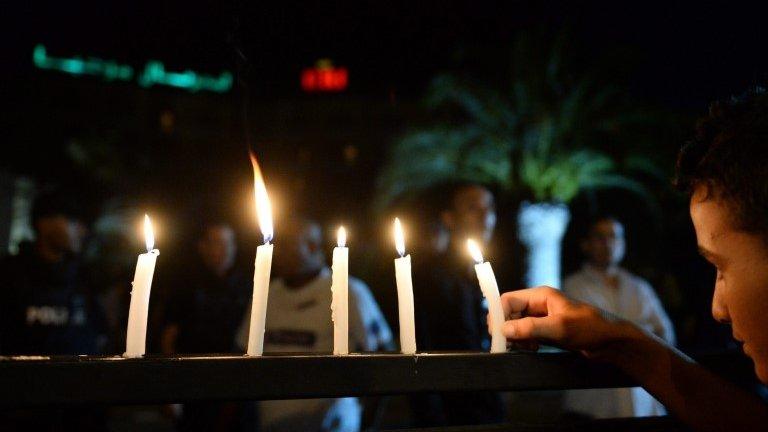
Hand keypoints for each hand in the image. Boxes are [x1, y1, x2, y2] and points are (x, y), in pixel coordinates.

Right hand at [500, 286, 640, 358]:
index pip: (509, 300)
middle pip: (510, 313)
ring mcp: (543, 319)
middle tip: (508, 344)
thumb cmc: (591, 328)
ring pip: (517, 326)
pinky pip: (527, 335)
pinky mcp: (547, 332)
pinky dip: (524, 343)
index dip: (500, 315)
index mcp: (541, 296)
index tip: (497, 333)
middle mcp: (539, 305)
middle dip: (507, 328)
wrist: (613, 343)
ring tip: (526, 347)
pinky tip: (532, 349)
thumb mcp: (559, 327)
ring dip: (516, 337)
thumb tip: (504, 329)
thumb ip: (530, 327)